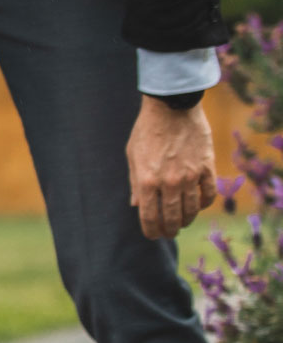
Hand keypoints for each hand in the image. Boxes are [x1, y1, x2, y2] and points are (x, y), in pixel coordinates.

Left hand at [127, 97, 216, 239]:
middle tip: (169, 233)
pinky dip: (204, 203)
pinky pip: (209, 193)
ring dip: (187, 220)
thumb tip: (136, 206)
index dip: (151, 230)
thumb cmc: (147, 131)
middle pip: (172, 218)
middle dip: (170, 230)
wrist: (171, 107)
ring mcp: (190, 175)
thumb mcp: (132, 156)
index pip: (149, 217)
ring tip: (183, 222)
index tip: (153, 235)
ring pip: (192, 209)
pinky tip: (199, 205)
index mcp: (147, 180)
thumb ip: (135, 183)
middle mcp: (169, 182)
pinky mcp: (207, 167)